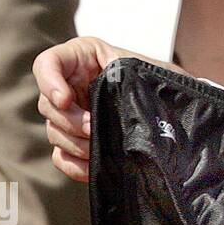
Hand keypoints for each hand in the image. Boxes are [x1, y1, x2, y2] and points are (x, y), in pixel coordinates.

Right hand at [33, 36, 186, 181]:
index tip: (65, 99)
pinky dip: (74, 164)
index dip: (49, 82)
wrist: (175, 104)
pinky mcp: (76, 139)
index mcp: (84, 57)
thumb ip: (135, 74)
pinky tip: (93, 167)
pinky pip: (62, 156)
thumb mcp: (150, 69)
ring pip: (54, 130)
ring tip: (100, 149)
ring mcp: (71, 113)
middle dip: (71, 120)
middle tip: (94, 129)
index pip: (48, 63)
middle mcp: (71, 84)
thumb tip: (128, 96)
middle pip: (48, 104)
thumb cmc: (160, 79)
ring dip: (75, 144)